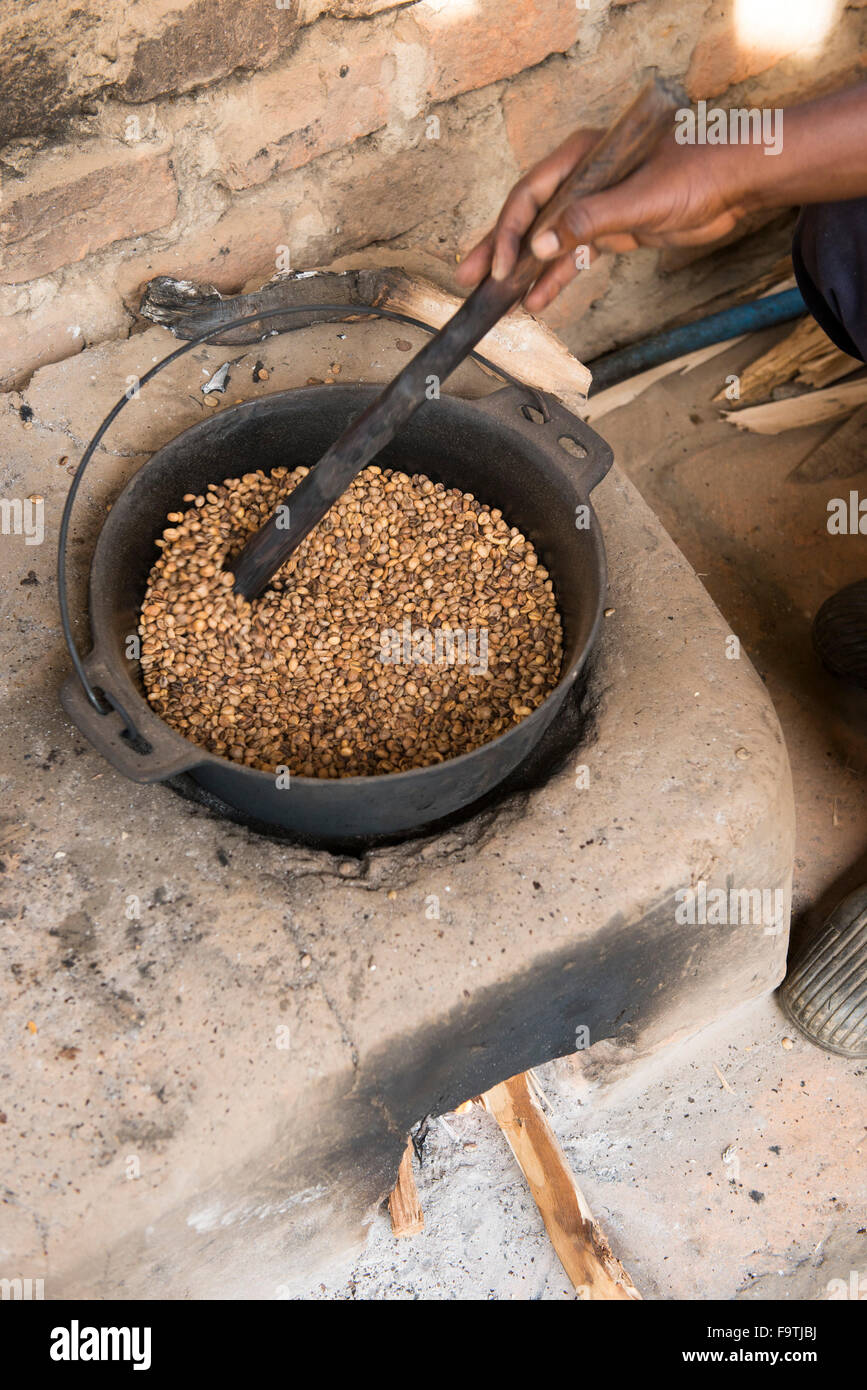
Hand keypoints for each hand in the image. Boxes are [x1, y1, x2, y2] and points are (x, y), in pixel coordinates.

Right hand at [456, 129, 748, 312]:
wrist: (739, 181)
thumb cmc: (697, 173)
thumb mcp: (640, 199)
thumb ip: (588, 221)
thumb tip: (540, 247)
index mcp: (583, 156)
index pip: (531, 195)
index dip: (510, 232)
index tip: (501, 268)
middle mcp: (583, 178)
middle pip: (529, 217)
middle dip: (500, 250)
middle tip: (468, 277)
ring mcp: (596, 205)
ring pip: (548, 240)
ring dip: (524, 271)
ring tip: (495, 299)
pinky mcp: (614, 229)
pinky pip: (575, 256)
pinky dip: (557, 278)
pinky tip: (537, 301)